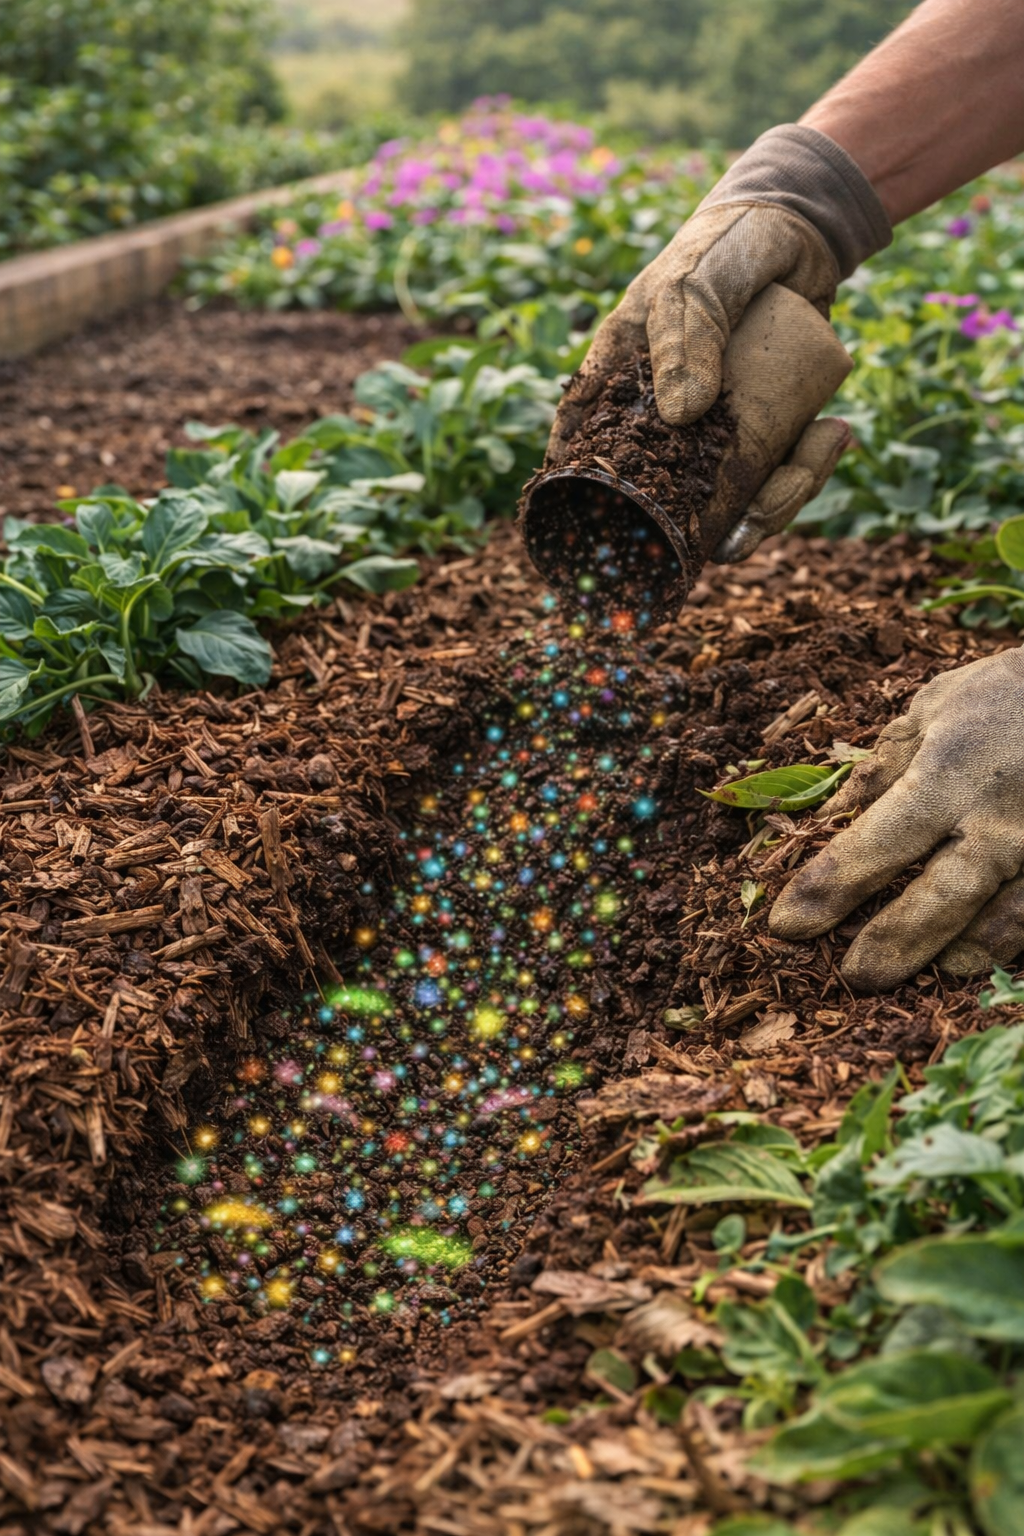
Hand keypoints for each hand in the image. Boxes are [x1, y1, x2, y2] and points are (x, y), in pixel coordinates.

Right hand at [547, 125, 889, 559]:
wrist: (797, 230)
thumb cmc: (725, 248)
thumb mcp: (693, 284)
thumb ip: (685, 338)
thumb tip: (682, 416)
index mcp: (619, 384)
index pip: (584, 447)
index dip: (586, 498)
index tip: (607, 531)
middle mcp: (661, 419)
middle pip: (663, 500)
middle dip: (709, 527)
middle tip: (754, 514)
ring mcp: (710, 433)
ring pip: (726, 503)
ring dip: (778, 500)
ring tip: (823, 441)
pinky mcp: (757, 434)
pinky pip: (773, 479)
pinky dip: (809, 470)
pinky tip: (836, 433)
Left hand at [768, 650, 1023, 991]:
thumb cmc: (1004, 694)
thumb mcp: (933, 709)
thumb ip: (882, 768)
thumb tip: (829, 820)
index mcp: (951, 774)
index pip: (878, 843)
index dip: (831, 888)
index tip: (788, 924)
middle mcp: (1002, 818)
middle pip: (943, 898)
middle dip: (895, 943)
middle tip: (855, 977)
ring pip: (1004, 924)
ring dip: (959, 953)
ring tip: (926, 974)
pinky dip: (1006, 942)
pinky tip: (977, 953)